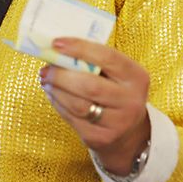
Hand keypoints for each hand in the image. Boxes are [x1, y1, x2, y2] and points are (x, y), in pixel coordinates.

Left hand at [39, 37, 151, 175]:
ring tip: (46, 80)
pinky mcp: (101, 138)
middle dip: (62, 75)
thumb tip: (58, 50)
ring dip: (56, 90)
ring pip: (78, 105)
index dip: (79, 48)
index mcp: (136, 77)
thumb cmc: (116, 93)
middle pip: (90, 85)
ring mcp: (117, 123)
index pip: (107, 57)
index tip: (56, 43)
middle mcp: (131, 101)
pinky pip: (73, 119)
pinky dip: (58, 104)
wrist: (128, 132)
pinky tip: (53, 95)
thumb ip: (95, 62)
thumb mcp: (117, 75)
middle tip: (46, 69)